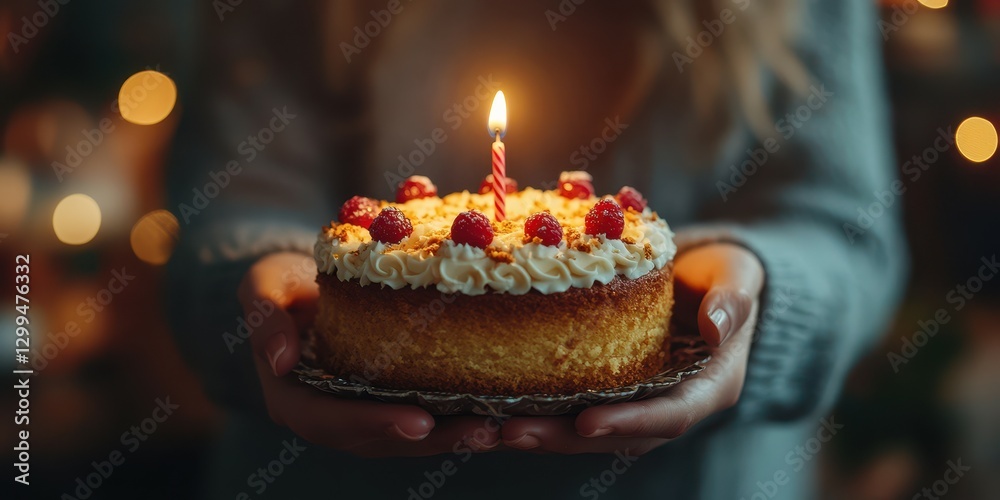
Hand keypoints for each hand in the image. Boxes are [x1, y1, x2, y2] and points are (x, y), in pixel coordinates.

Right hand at [240, 252, 500, 456]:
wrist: (302, 286)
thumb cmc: (282, 282)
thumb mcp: (264, 285)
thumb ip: (265, 317)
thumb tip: (279, 362)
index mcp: (294, 398)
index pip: (331, 422)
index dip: (375, 424)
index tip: (419, 421)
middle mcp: (330, 417)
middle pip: (380, 440)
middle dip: (432, 440)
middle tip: (481, 431)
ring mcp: (361, 415)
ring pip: (410, 439)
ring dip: (455, 438)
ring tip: (500, 430)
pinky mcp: (389, 403)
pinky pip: (425, 418)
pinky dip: (459, 419)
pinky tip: (500, 414)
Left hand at [501, 242, 763, 454]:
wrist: (706, 269)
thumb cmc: (725, 270)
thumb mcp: (737, 276)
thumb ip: (733, 300)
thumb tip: (718, 328)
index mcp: (708, 386)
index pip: (669, 416)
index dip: (628, 422)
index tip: (586, 421)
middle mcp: (669, 403)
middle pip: (617, 435)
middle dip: (564, 438)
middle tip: (512, 432)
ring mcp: (637, 399)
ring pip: (587, 429)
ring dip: (541, 432)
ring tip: (488, 429)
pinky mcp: (609, 385)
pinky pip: (572, 405)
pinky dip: (537, 409)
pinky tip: (491, 407)